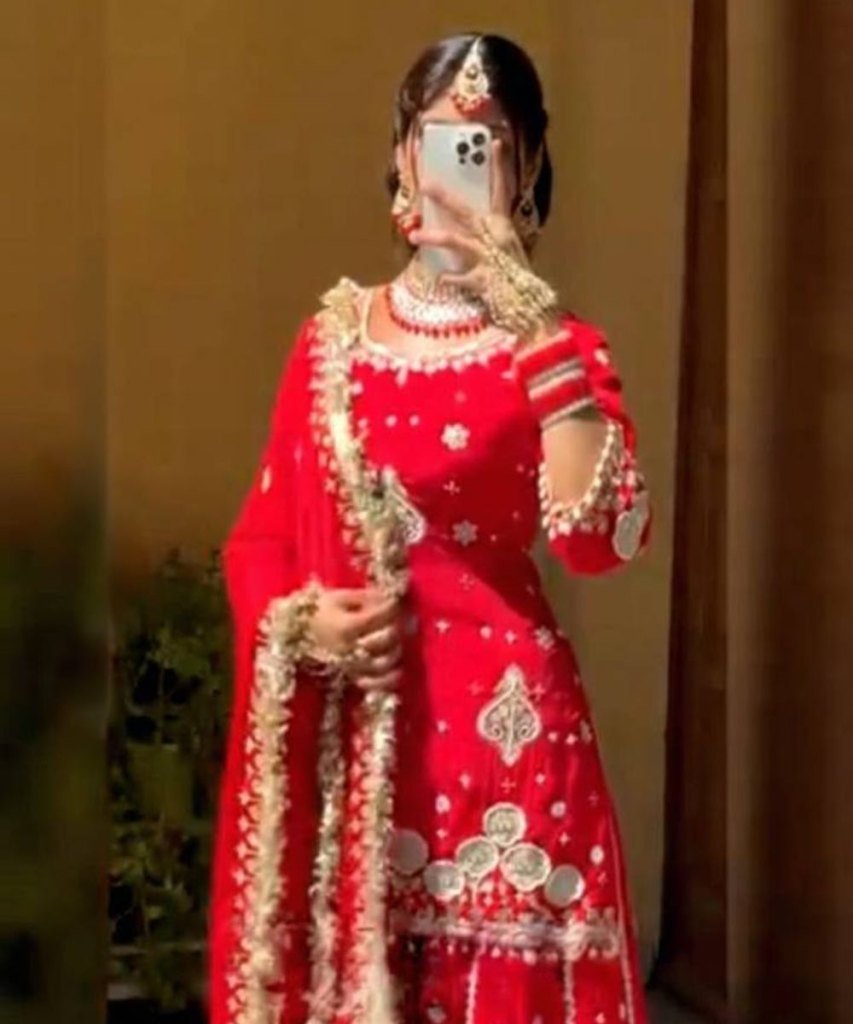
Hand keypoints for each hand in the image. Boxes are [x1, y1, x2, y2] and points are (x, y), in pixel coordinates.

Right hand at [308, 587, 402, 691]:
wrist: (293, 632)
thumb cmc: (317, 611)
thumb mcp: (338, 597)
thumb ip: (365, 597)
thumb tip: (389, 597)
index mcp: (347, 626)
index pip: (381, 615)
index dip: (392, 606)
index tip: (392, 600)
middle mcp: (351, 648)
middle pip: (387, 637)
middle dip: (398, 624)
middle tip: (398, 617)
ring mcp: (351, 665)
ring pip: (385, 661)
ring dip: (396, 648)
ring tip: (396, 638)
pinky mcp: (351, 676)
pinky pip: (375, 683)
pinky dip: (389, 679)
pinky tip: (396, 669)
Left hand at [408, 139, 527, 294]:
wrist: (527, 306)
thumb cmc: (511, 278)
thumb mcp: (502, 250)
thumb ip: (485, 236)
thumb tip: (462, 224)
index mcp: (502, 227)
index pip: (502, 190)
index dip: (500, 167)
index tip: (495, 142)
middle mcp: (497, 237)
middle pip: (467, 212)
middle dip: (445, 197)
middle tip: (425, 184)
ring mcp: (490, 258)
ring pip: (458, 241)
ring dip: (434, 236)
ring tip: (414, 235)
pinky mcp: (485, 280)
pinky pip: (462, 277)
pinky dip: (451, 278)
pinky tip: (442, 278)